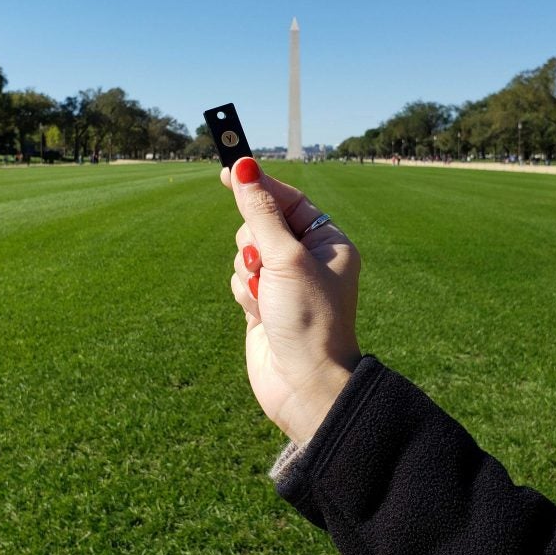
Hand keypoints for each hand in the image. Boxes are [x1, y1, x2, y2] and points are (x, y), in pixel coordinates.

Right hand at [222, 157, 361, 444]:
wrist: (303, 386)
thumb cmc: (308, 320)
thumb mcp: (285, 258)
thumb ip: (261, 212)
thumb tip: (244, 169)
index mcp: (327, 242)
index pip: (289, 199)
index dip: (259, 185)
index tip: (228, 169)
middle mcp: (307, 258)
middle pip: (260, 223)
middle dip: (253, 241)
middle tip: (262, 262)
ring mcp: (285, 282)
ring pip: (245, 253)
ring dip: (247, 271)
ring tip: (264, 296)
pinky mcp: (263, 303)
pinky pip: (240, 279)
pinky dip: (243, 292)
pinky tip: (258, 313)